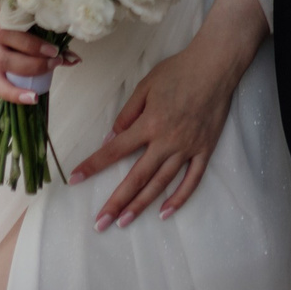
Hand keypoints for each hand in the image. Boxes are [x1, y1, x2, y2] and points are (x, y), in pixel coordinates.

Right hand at [0, 0, 76, 120]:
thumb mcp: (40, 17)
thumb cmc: (31, 10)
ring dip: (14, 91)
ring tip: (33, 99)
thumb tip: (73, 59)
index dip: (29, 45)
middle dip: (30, 66)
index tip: (53, 52)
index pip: (5, 33)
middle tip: (54, 64)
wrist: (20, 7)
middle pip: (1, 58)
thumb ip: (53, 34)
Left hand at [68, 0, 269, 230]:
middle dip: (116, 202)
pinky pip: (191, 180)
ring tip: (124, 221)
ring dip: (141, 205)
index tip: (74, 179)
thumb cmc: (178, 71)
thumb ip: (127, 113)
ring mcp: (187, 148)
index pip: (115, 151)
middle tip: (100, 223)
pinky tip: (165, 212)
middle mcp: (166, 141)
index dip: (93, 166)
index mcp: (149, 124)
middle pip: (136, 177)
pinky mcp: (204, 150)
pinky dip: (179, 198)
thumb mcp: (145, 85)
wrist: (215, 66)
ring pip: (161, 183)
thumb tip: (111, 138)